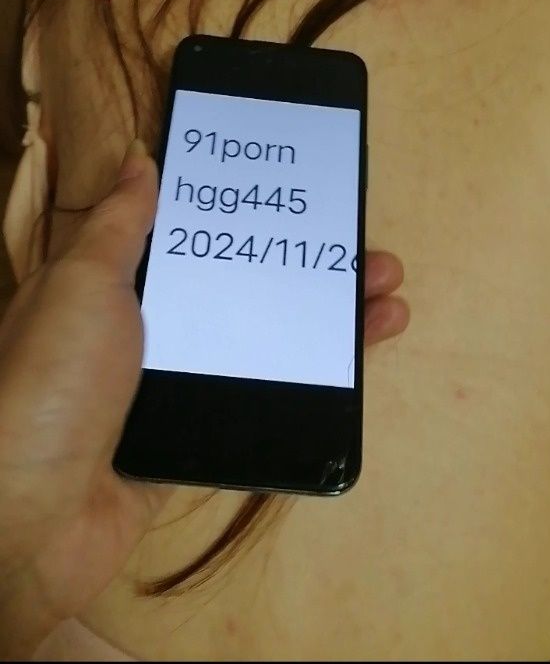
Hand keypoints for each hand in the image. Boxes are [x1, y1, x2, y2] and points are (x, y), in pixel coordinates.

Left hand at [0, 140, 407, 658]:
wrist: (37, 517)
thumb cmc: (58, 380)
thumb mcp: (85, 283)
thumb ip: (121, 224)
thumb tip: (140, 157)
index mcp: (118, 285)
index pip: (200, 239)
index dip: (253, 219)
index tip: (306, 200)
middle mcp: (149, 332)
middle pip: (245, 291)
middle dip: (310, 271)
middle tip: (370, 257)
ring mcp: (176, 388)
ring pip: (263, 345)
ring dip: (325, 326)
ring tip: (387, 306)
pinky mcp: (197, 439)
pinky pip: (262, 402)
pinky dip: (309, 386)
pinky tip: (353, 369)